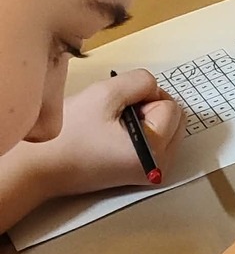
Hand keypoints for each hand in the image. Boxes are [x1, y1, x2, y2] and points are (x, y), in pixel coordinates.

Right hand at [0, 71, 184, 228]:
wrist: (40, 167)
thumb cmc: (68, 135)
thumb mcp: (105, 94)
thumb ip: (139, 81)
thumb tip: (153, 85)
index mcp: (155, 151)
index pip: (171, 106)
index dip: (144, 96)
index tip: (117, 104)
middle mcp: (161, 167)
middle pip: (174, 118)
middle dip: (149, 107)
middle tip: (115, 113)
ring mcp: (152, 172)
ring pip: (165, 128)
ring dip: (144, 118)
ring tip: (112, 125)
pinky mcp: (141, 172)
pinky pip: (154, 140)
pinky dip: (139, 131)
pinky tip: (112, 134)